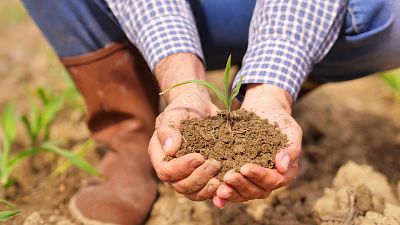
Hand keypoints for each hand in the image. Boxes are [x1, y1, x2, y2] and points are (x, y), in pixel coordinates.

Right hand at [148, 53, 221, 200]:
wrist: (200, 105)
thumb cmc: (184, 106)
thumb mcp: (175, 112)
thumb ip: (169, 129)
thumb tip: (170, 150)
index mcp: (159, 154)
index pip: (165, 171)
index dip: (181, 168)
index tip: (199, 157)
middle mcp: (171, 167)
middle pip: (180, 186)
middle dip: (198, 178)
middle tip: (215, 164)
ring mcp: (187, 174)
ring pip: (193, 193)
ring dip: (208, 188)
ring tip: (222, 177)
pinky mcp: (203, 175)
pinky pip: (206, 190)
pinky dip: (217, 191)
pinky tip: (227, 185)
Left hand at [213, 84, 301, 207]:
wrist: (263, 111)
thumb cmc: (280, 121)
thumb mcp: (290, 131)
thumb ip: (290, 149)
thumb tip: (282, 168)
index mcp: (284, 173)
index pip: (273, 180)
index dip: (259, 176)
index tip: (246, 168)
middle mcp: (268, 181)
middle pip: (256, 191)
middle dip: (242, 185)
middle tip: (228, 177)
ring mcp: (251, 180)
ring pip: (242, 193)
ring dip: (231, 192)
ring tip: (219, 188)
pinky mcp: (237, 176)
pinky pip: (230, 188)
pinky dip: (222, 194)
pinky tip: (213, 193)